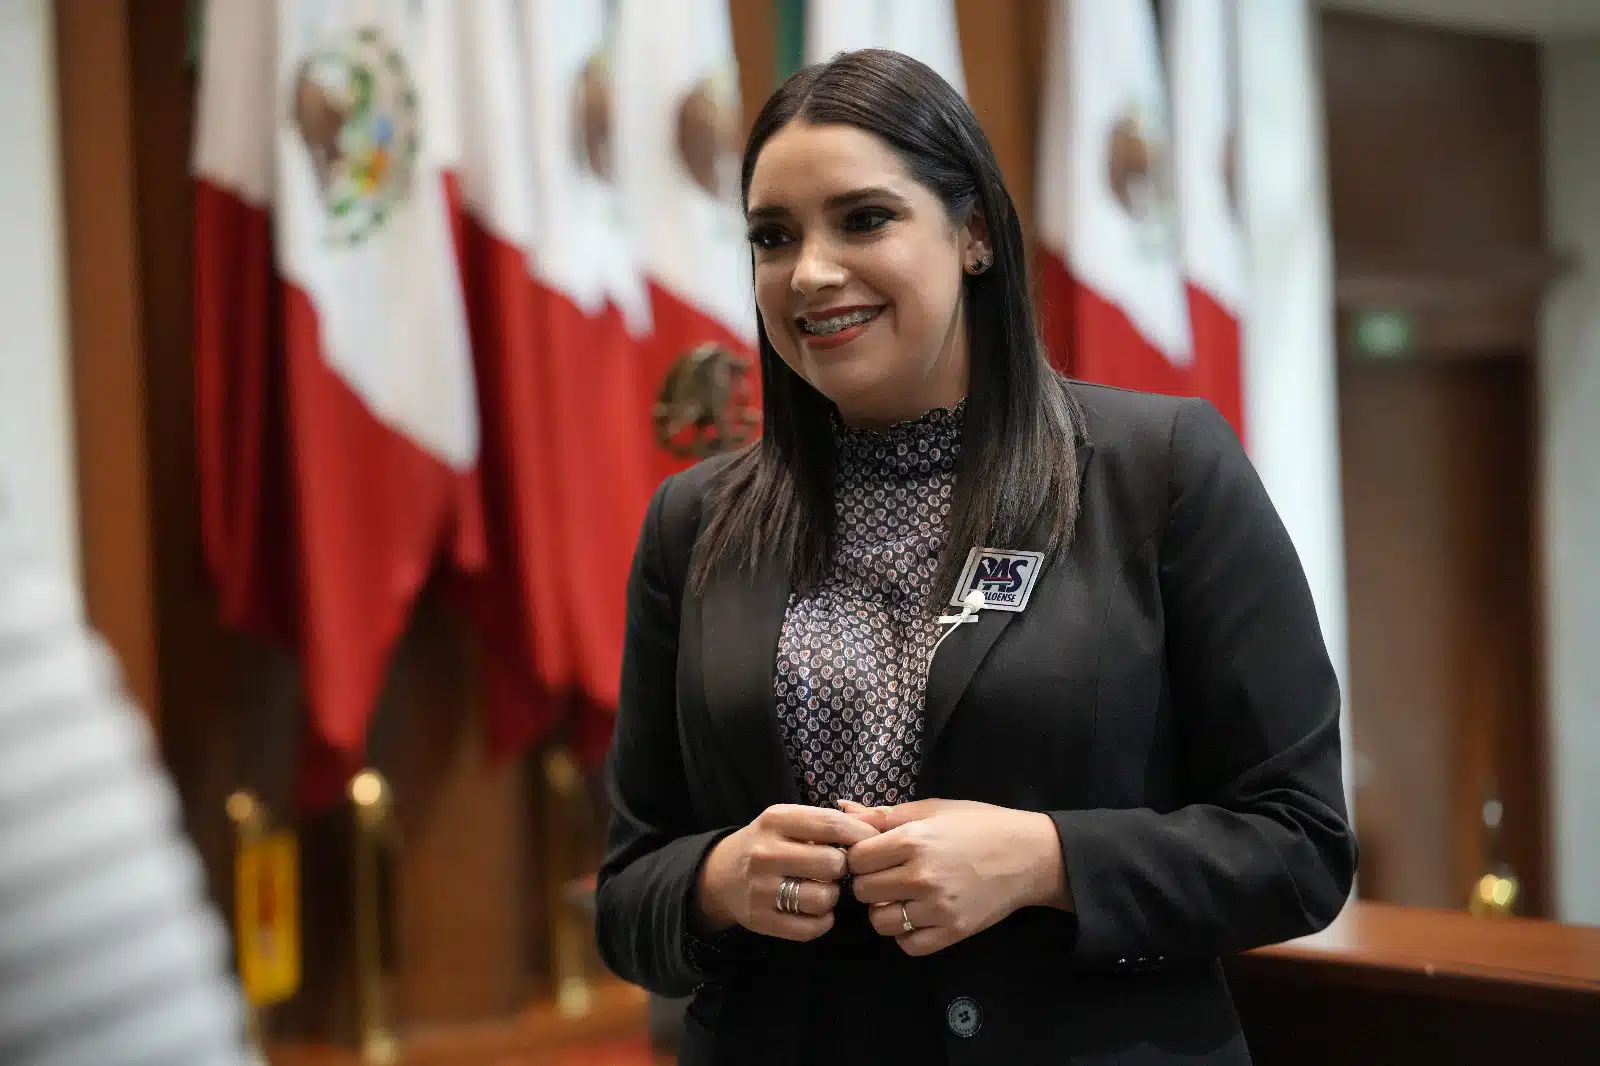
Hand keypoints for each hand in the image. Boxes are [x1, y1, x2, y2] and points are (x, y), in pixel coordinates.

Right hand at [695, 803, 880, 941]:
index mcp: (776, 819)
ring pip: (824, 898)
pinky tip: (814, 909)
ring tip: (822, 888)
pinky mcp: (761, 921)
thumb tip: (881, 820)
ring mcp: (761, 889)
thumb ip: (836, 820)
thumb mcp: (793, 821)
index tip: (872, 844)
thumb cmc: (770, 842)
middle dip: (843, 868)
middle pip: (833, 864)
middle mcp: (765, 853)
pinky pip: (812, 927)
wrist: (721, 875)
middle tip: (835, 868)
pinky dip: (822, 920)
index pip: (832, 825)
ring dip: (832, 896)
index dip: (861, 836)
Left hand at [841, 798, 1068, 955]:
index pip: (856, 859)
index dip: (860, 856)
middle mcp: (921, 876)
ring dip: (884, 910)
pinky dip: (906, 934)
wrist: (1028, 855)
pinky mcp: (953, 931)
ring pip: (881, 922)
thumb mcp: (932, 809)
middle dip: (869, 882)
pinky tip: (916, 916)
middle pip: (863, 891)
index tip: (873, 855)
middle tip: (887, 875)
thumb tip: (842, 810)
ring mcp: (937, 907)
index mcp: (913, 840)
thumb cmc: (978, 825)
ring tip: (900, 897)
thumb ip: (884, 815)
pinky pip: (908, 945)